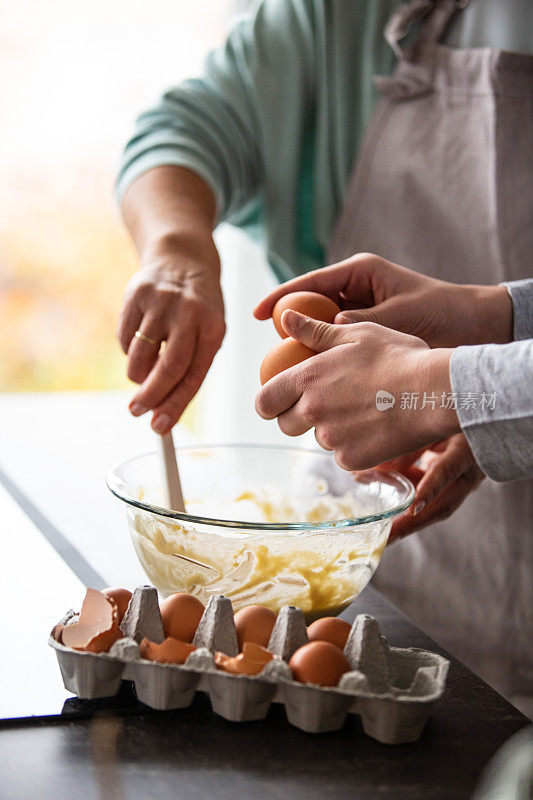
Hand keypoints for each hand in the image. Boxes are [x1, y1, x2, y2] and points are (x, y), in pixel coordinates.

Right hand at [117, 243, 224, 433]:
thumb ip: (188, 369)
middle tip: (137, 412)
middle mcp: (189, 313)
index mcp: (213, 328)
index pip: (194, 376)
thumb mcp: (207, 333)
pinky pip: (124, 338)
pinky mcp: (136, 294)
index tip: (160, 426)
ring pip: (140, 356)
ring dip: (137, 375)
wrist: (183, 259)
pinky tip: (139, 341)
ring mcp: (161, 302)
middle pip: (168, 367)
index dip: (175, 405)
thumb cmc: (198, 309)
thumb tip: (160, 409)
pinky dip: (128, 350)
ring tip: (142, 373)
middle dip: (150, 396)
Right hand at [254, 252, 512, 346]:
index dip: (281, 297)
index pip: (311, 283)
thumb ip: (365, 318)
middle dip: (289, 325)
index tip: (257, 313)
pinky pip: (336, 341)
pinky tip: (315, 374)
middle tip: (271, 352)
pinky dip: (326, 355)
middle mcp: (355, 289)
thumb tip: (331, 325)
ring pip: (320, 326)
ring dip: (306, 344)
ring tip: (288, 368)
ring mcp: (358, 310)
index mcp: (360, 272)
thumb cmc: (439, 311)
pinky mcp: (364, 330)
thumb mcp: (401, 312)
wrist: (470, 325)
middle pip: (310, 305)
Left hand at [255, 310, 459, 470]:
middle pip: (286, 424)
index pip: (265, 401)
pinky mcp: (352, 459)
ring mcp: (331, 439)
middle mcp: (312, 411)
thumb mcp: (356, 334)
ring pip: (319, 438)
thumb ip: (315, 331)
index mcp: (307, 379)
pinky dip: (354, 444)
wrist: (434, 392)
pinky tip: (377, 426)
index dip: (269, 402)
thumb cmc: (398, 356)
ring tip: (364, 408)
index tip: (281, 399)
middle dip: (298, 416)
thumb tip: (285, 319)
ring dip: (332, 428)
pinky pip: (343, 454)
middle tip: (326, 402)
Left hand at [367, 434, 484, 541]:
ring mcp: (463, 485)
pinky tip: (389, 514)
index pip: (447, 471)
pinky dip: (410, 507)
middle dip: (414, 524)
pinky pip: (432, 502)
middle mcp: (468, 474)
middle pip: (443, 506)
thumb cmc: (453, 422)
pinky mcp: (453, 489)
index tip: (414, 508)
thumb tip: (380, 468)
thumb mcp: (433, 426)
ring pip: (437, 508)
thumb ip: (410, 445)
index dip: (430, 489)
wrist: (483, 427)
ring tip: (385, 534)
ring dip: (410, 523)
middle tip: (388, 536)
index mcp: (465, 452)